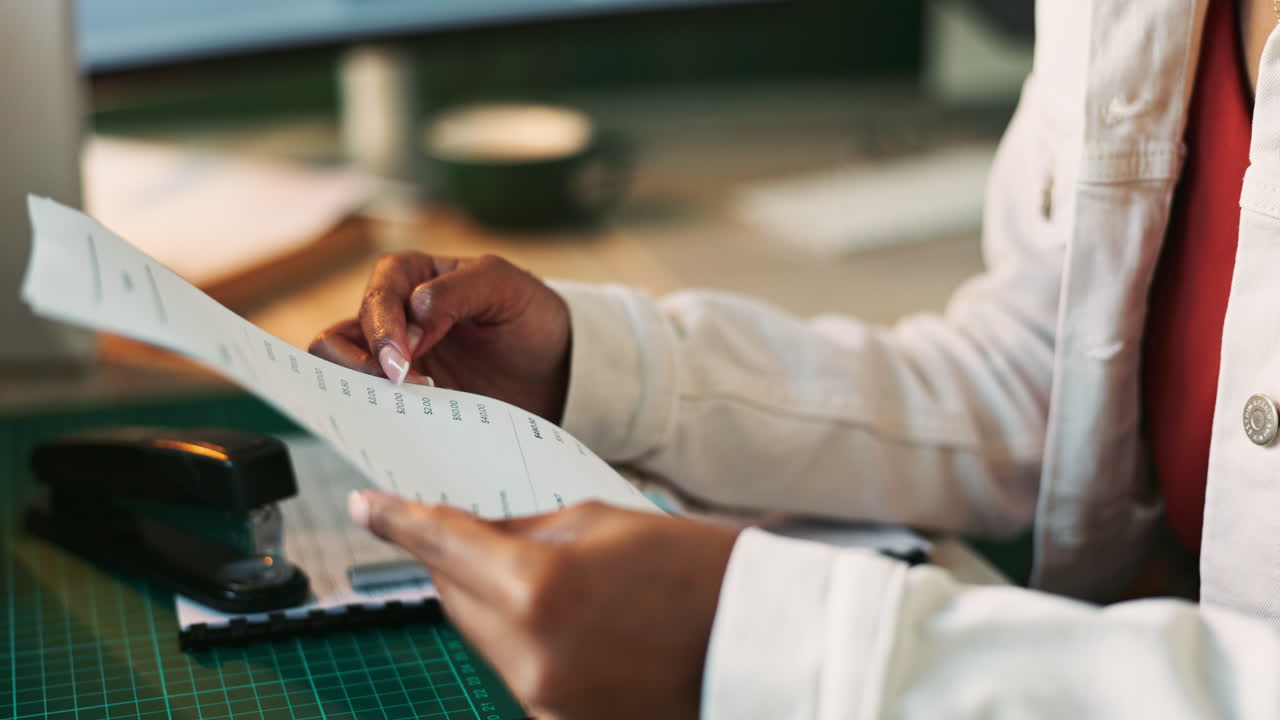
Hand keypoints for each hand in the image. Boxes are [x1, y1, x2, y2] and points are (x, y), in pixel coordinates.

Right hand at [309, 253, 571, 420]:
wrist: (558, 372)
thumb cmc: (531, 318)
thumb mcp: (505, 288)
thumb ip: (456, 292)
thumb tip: (411, 315)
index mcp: (417, 275)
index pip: (380, 289)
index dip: (384, 322)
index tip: (405, 355)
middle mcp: (396, 316)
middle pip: (345, 332)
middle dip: (365, 360)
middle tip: (404, 384)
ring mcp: (396, 359)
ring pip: (341, 368)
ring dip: (359, 386)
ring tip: (402, 401)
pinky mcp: (404, 397)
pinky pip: (370, 404)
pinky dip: (373, 412)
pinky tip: (404, 420)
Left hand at [349, 491, 740, 719]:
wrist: (756, 641)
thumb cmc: (694, 568)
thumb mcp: (602, 521)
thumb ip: (523, 529)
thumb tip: (470, 534)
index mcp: (540, 587)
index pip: (443, 545)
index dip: (399, 520)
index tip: (368, 505)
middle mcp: (531, 654)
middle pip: (451, 597)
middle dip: (452, 560)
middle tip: (466, 530)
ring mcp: (544, 699)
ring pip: (478, 637)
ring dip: (488, 601)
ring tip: (536, 573)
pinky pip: (513, 668)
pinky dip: (520, 637)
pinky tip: (557, 615)